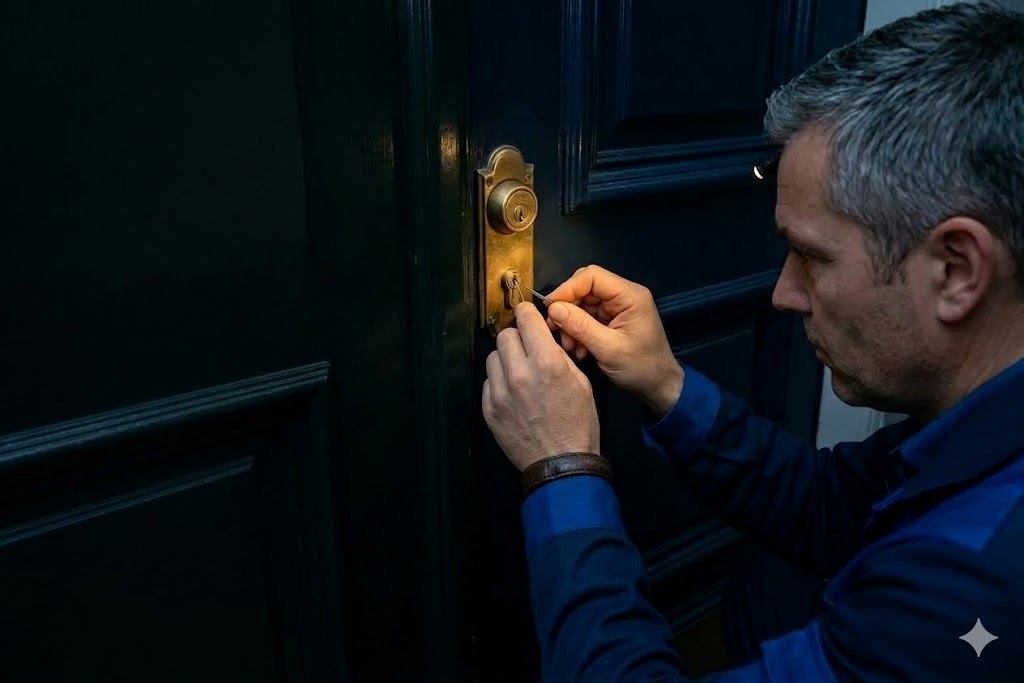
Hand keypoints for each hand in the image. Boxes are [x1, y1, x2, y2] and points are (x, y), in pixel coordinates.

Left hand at [482, 303, 599, 471]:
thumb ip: (559, 356)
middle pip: (505, 335)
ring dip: (506, 360)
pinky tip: (514, 394)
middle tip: (527, 349)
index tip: (527, 317)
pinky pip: (488, 382)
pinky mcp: (489, 409)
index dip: (527, 314)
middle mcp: (520, 374)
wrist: (561, 464)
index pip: (526, 319)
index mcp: (547, 364)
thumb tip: (543, 340)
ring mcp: (500, 393)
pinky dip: (499, 383)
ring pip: (493, 357)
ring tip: (520, 374)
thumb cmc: (578, 425)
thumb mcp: (581, 383)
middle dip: (517, 338)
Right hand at [545, 265, 682, 417]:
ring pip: (582, 304)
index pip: (592, 276)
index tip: (550, 307)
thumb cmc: (640, 367)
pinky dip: (577, 331)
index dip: (568, 288)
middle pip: (585, 288)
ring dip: (570, 324)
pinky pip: (586, 317)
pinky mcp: (611, 320)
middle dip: (567, 308)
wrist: (658, 386)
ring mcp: (616, 308)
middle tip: (555, 329)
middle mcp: (623, 296)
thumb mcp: (608, 349)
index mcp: (630, 296)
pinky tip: (578, 350)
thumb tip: (553, 308)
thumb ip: (581, 326)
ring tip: (569, 347)